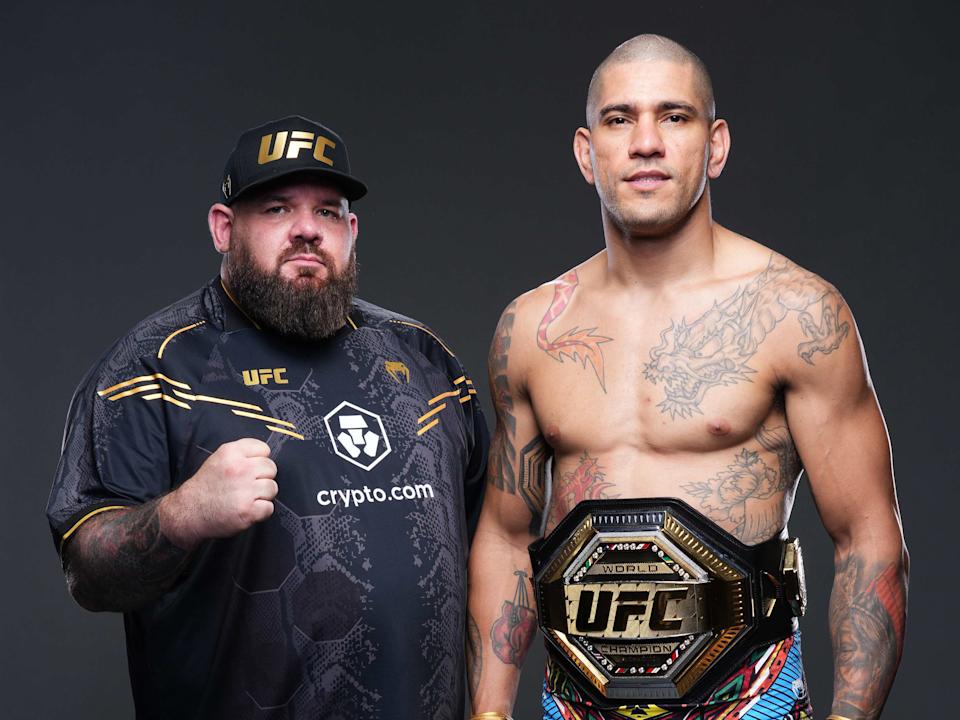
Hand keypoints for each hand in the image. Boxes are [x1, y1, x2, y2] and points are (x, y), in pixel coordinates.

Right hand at [159, 438, 277, 548]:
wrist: (189, 511)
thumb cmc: (206, 485)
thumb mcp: (219, 459)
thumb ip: (241, 454)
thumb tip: (266, 456)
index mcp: (231, 452)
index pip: (264, 449)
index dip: (259, 460)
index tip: (250, 468)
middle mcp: (239, 469)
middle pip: (271, 468)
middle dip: (262, 477)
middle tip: (247, 485)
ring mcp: (244, 490)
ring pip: (272, 488)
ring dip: (263, 495)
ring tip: (246, 497)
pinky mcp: (248, 511)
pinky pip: (269, 508)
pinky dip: (261, 512)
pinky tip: (247, 509)